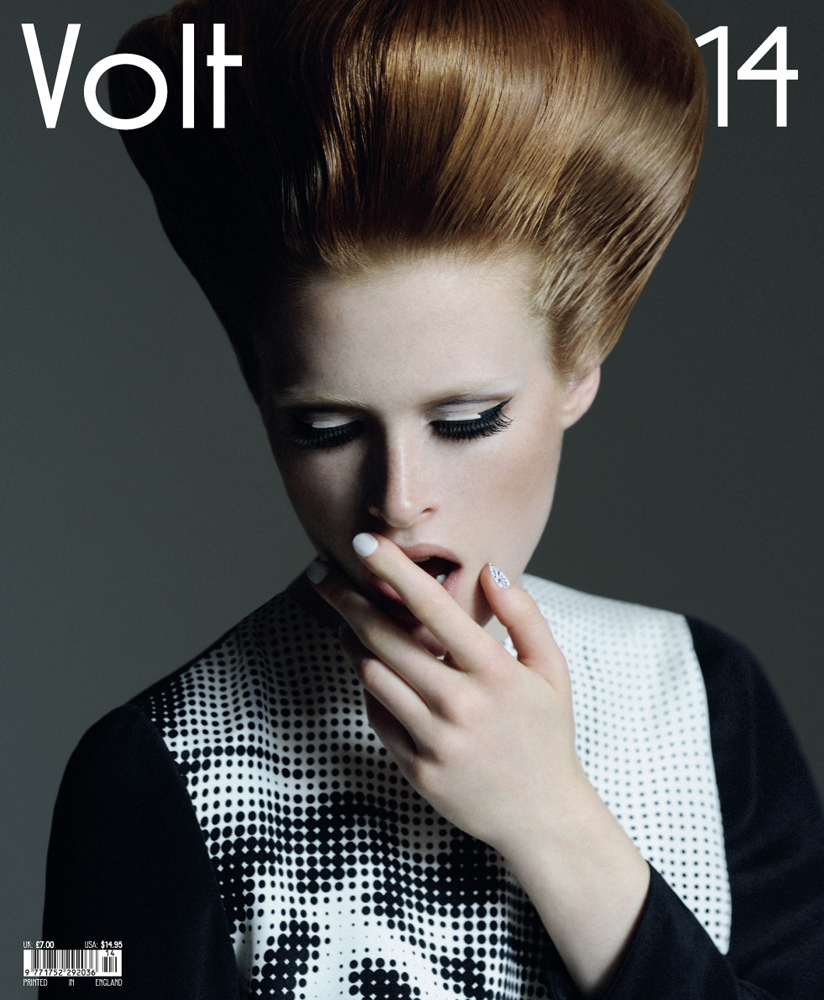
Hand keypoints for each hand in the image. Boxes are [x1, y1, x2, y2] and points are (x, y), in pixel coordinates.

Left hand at [309, 533, 649, 997]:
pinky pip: (378, 715)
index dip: (394, 569)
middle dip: (344, 598)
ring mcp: (435, 739)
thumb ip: (524, 616)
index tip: (363, 541)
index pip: (434, 608)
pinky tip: (378, 673)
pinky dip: (372, 688)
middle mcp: (461, 703)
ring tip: (346, 621)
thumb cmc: (547, 735)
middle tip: (319, 573)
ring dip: (352, 641)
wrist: (542, 818)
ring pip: (371, 674)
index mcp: (495, 672)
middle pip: (385, 638)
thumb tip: (491, 569)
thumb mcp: (552, 671)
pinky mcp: (416, 768)